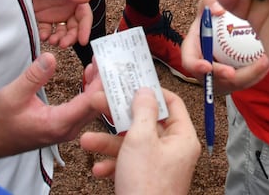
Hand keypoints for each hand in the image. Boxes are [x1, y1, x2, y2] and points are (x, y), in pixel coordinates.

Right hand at [0, 55, 105, 149]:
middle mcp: (68, 129)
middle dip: (105, 81)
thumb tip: (51, 57)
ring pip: (92, 106)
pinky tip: (89, 74)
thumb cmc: (1, 120)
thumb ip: (33, 77)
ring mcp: (68, 128)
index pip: (89, 102)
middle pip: (96, 105)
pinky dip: (90, 90)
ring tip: (101, 61)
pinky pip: (85, 108)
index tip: (108, 63)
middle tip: (110, 57)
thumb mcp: (12, 95)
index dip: (102, 83)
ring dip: (99, 85)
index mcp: (58, 123)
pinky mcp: (65, 125)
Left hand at [22, 0, 92, 46]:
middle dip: (71, 38)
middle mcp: (66, 7)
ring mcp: (54, 13)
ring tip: (52, 40)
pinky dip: (45, 35)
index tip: (84, 40)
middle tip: (63, 43)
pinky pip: (45, 30)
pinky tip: (43, 35)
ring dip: (59, 39)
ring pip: (61, 32)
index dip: (85, 29)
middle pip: (73, 28)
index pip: (84, 16)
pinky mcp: (41, 16)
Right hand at [80, 89, 199, 192]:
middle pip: (147, 124)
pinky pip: (130, 165)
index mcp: (182, 138)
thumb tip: (145, 91)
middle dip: (119, 118)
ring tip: (86, 141)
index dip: (152, 92)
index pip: (173, 104)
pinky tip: (98, 169)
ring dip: (108, 143)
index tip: (131, 84)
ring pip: (133, 146)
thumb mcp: (141, 139)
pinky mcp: (146, 181)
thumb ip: (142, 111)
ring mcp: (160, 167)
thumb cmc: (147, 185)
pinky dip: (113, 165)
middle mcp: (174, 151)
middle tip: (99, 105)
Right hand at [180, 0, 268, 96]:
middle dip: (223, 78)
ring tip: (264, 62)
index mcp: (194, 50)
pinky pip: (248, 80)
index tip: (207, 66)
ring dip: (248, 75)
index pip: (190, 61)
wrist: (234, 24)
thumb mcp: (210, 2)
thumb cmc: (219, 13)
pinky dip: (258, 71)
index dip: (196, 66)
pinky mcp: (239, 79)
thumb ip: (210, 0)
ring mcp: (222, 77)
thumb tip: (218, 10)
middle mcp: (206, 67)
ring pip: (233, 82)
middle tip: (234, 72)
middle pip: (212, 79)